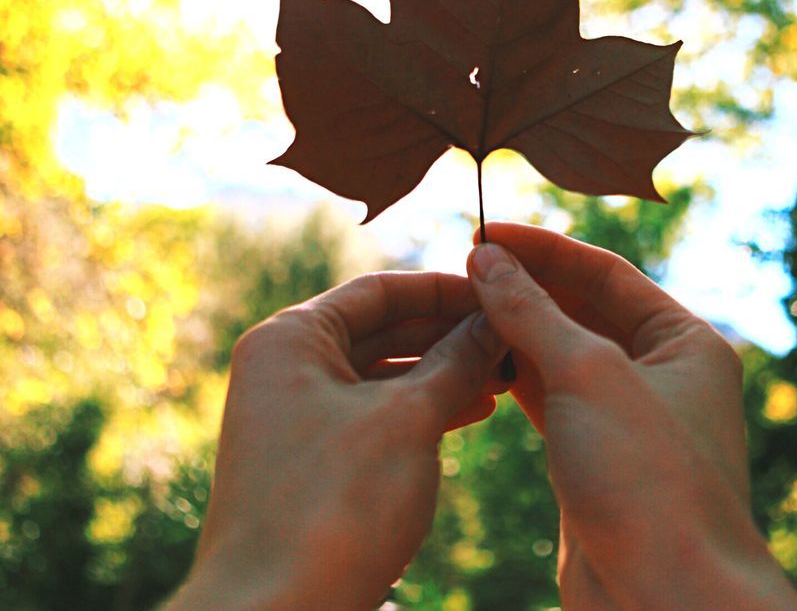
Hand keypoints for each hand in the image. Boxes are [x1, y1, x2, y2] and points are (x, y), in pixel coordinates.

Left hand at [169, 271, 507, 609]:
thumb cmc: (332, 507)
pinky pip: (374, 417)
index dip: (443, 288)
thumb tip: (495, 318)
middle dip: (449, 333)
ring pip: (382, 377)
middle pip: (381, 331)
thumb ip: (456, 360)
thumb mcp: (407, 421)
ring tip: (505, 377)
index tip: (498, 291)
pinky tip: (475, 412)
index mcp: (290, 339)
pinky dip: (422, 412)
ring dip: (443, 373)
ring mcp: (295, 418)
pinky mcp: (311, 463)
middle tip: (511, 336)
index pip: (378, 291)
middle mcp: (285, 370)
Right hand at [467, 224, 796, 609]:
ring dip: (515, 332)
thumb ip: (533, 312)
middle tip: (464, 265)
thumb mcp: (587, 376)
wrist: (666, 597)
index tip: (484, 232)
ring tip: (459, 307)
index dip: (543, 249)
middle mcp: (663, 375)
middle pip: (584, 311)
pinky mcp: (597, 461)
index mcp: (685, 343)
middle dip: (526, 287)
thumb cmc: (649, 482)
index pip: (605, 274)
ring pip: (563, 358)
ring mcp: (629, 421)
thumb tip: (488, 257)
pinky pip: (552, 403)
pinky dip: (515, 380)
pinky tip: (477, 362)